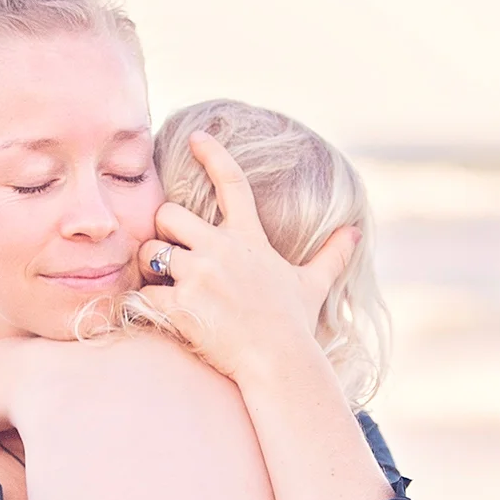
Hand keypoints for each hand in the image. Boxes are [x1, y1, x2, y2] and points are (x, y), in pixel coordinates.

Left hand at [135, 131, 357, 382]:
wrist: (278, 363)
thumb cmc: (293, 326)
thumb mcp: (313, 285)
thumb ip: (331, 256)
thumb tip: (355, 234)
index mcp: (249, 238)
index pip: (231, 182)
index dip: (212, 154)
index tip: (196, 137)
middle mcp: (220, 249)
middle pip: (169, 215)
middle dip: (164, 232)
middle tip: (171, 255)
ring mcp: (198, 275)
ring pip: (150, 251)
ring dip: (151, 267)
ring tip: (166, 287)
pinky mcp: (180, 304)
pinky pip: (145, 292)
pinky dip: (146, 302)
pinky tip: (160, 314)